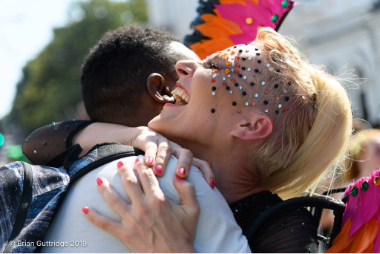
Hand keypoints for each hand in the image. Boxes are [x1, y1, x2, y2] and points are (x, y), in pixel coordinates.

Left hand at [82, 158, 198, 252]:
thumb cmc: (184, 233)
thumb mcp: (193, 209)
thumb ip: (188, 189)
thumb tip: (179, 174)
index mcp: (158, 199)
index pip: (146, 176)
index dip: (141, 166)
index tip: (137, 160)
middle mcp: (142, 206)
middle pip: (129, 183)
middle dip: (123, 171)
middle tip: (118, 162)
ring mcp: (131, 220)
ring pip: (114, 199)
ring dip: (105, 188)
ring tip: (98, 179)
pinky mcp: (124, 233)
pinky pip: (104, 224)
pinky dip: (93, 217)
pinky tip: (84, 209)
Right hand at [132, 127, 214, 187]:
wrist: (138, 144)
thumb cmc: (156, 168)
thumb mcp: (168, 178)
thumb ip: (180, 188)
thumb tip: (190, 207)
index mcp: (185, 161)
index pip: (201, 164)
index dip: (207, 173)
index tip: (210, 185)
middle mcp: (176, 151)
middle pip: (186, 154)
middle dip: (184, 163)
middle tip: (181, 174)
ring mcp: (163, 144)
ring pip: (167, 149)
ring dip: (163, 160)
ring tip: (159, 172)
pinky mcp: (149, 140)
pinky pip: (151, 146)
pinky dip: (149, 154)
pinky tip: (148, 163)